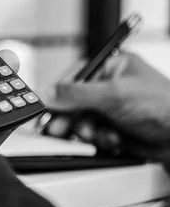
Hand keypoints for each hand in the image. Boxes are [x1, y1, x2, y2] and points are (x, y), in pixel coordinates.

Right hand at [49, 53, 169, 161]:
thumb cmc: (164, 106)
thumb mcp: (115, 94)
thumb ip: (78, 94)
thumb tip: (51, 93)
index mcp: (114, 68)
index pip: (76, 75)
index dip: (60, 91)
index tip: (48, 105)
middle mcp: (112, 87)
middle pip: (76, 101)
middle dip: (71, 116)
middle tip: (59, 128)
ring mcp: (113, 109)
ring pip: (83, 119)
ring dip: (86, 130)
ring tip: (94, 133)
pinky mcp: (115, 128)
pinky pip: (94, 134)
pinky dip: (99, 139)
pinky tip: (112, 138)